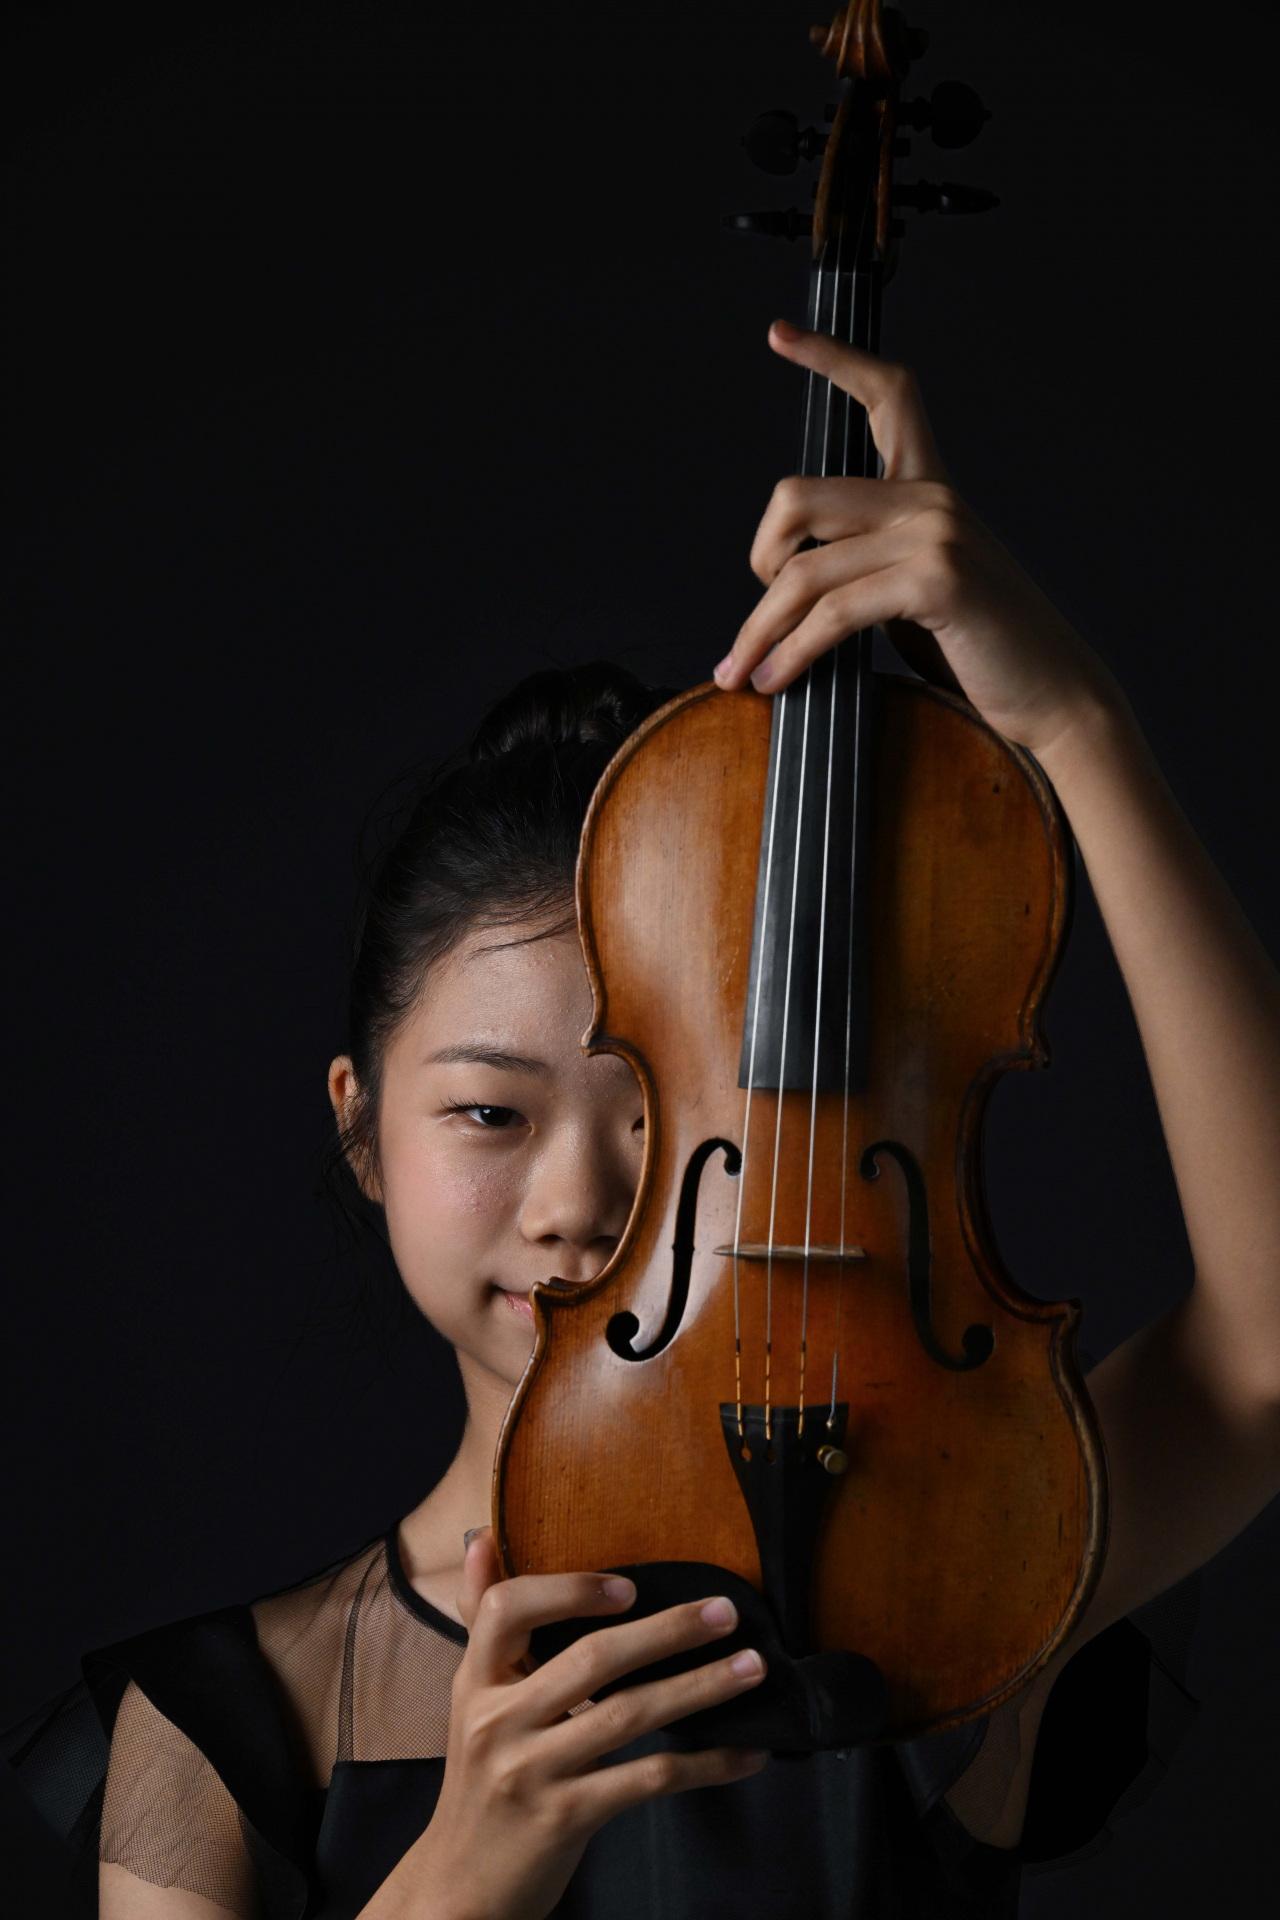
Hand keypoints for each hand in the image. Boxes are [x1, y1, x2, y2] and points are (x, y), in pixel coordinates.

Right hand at [374, 1531, 766, 1919]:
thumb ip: (482, 1622)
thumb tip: (482, 1538)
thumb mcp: (473, 1701)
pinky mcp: (565, 1818)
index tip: (629, 1587)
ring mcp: (532, 1771)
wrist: (458, 1887)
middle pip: (591, 1658)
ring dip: (700, 1688)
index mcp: (475, 1682)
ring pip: (629, 1715)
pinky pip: (648, 1780)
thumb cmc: (481, 1781)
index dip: (569, 1590)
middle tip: (725, 1613)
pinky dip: (704, 1764)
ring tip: (751, 1669)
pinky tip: (744, 1755)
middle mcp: (498, 1721)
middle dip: (667, 1631)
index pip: (505, 1609)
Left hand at [713, 320, 1122, 760]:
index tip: (779, 333)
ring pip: (802, 568)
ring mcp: (936, 534)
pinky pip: (832, 612)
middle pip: (797, 497)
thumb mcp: (914, 598)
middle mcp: (932, 498)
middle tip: (758, 620)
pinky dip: (792, 653)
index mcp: (930, 491)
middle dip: (758, 561)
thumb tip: (787, 585)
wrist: (1054, 698)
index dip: (831, 358)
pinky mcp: (936, 581)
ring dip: (759, 630)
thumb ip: (865, 569)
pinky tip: (775, 681)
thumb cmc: (983, 655)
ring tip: (740, 672)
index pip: (887, 396)